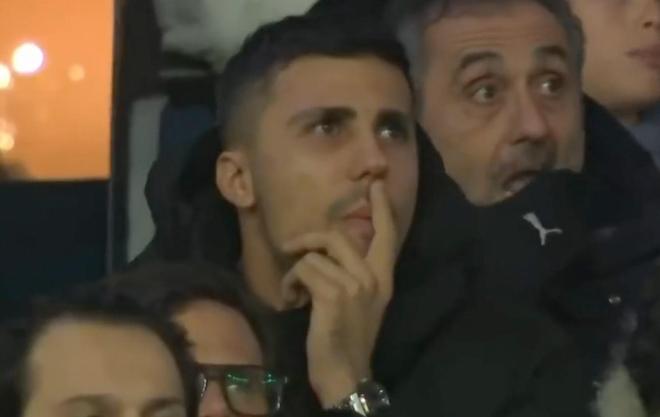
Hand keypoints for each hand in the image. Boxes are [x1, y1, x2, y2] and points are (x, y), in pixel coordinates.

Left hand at [281, 181, 396, 407]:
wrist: (346, 374)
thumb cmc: (349, 339)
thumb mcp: (361, 304)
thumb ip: (354, 276)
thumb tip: (328, 253)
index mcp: (383, 278)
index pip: (388, 235)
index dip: (382, 208)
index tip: (377, 185)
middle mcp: (372, 277)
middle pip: (337, 236)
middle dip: (308, 238)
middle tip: (290, 247)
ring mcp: (354, 285)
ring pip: (314, 255)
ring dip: (294, 272)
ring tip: (292, 291)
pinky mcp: (332, 295)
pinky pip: (303, 270)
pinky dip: (289, 284)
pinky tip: (290, 300)